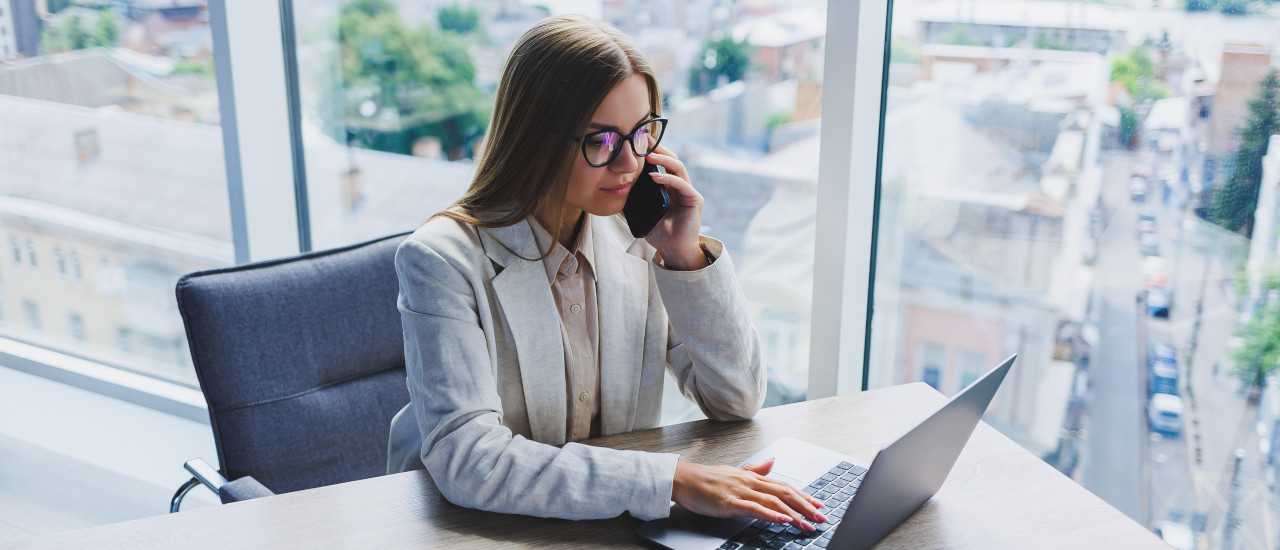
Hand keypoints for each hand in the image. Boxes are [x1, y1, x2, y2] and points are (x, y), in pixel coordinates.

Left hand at [640, 144, 705, 269]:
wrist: (673, 251)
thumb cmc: (660, 234)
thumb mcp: (641, 215)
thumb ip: (630, 204)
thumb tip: (611, 194)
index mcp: (669, 187)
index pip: (662, 163)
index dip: (652, 151)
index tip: (638, 141)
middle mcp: (680, 186)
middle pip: (672, 159)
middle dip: (658, 149)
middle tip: (644, 141)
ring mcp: (688, 191)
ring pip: (678, 167)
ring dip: (663, 159)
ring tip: (649, 156)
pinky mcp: (694, 200)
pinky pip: (682, 184)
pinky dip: (668, 178)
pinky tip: (654, 176)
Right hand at [671, 458, 827, 530]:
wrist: (682, 479)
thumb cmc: (706, 479)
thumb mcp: (735, 472)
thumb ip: (755, 469)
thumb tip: (772, 462)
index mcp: (752, 477)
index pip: (784, 486)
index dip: (803, 495)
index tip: (818, 505)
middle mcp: (750, 482)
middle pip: (784, 492)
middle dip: (806, 506)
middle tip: (821, 517)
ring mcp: (741, 491)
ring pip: (774, 501)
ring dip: (794, 513)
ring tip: (807, 524)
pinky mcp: (729, 502)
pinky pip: (754, 508)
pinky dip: (771, 513)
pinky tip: (783, 519)